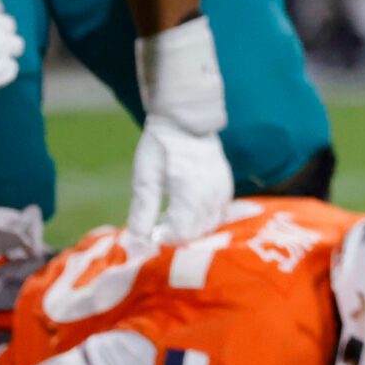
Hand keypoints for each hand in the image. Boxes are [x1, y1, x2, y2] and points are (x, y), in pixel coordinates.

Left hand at [127, 116, 233, 240]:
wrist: (185, 124)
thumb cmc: (160, 149)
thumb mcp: (145, 180)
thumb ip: (142, 212)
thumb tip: (138, 240)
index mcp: (190, 194)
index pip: (183, 233)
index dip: (166, 238)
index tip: (153, 231)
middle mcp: (211, 195)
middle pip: (198, 232)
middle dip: (178, 235)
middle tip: (161, 226)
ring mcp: (222, 191)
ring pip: (211, 225)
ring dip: (193, 228)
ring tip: (174, 218)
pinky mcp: (227, 187)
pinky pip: (219, 214)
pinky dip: (204, 219)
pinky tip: (189, 210)